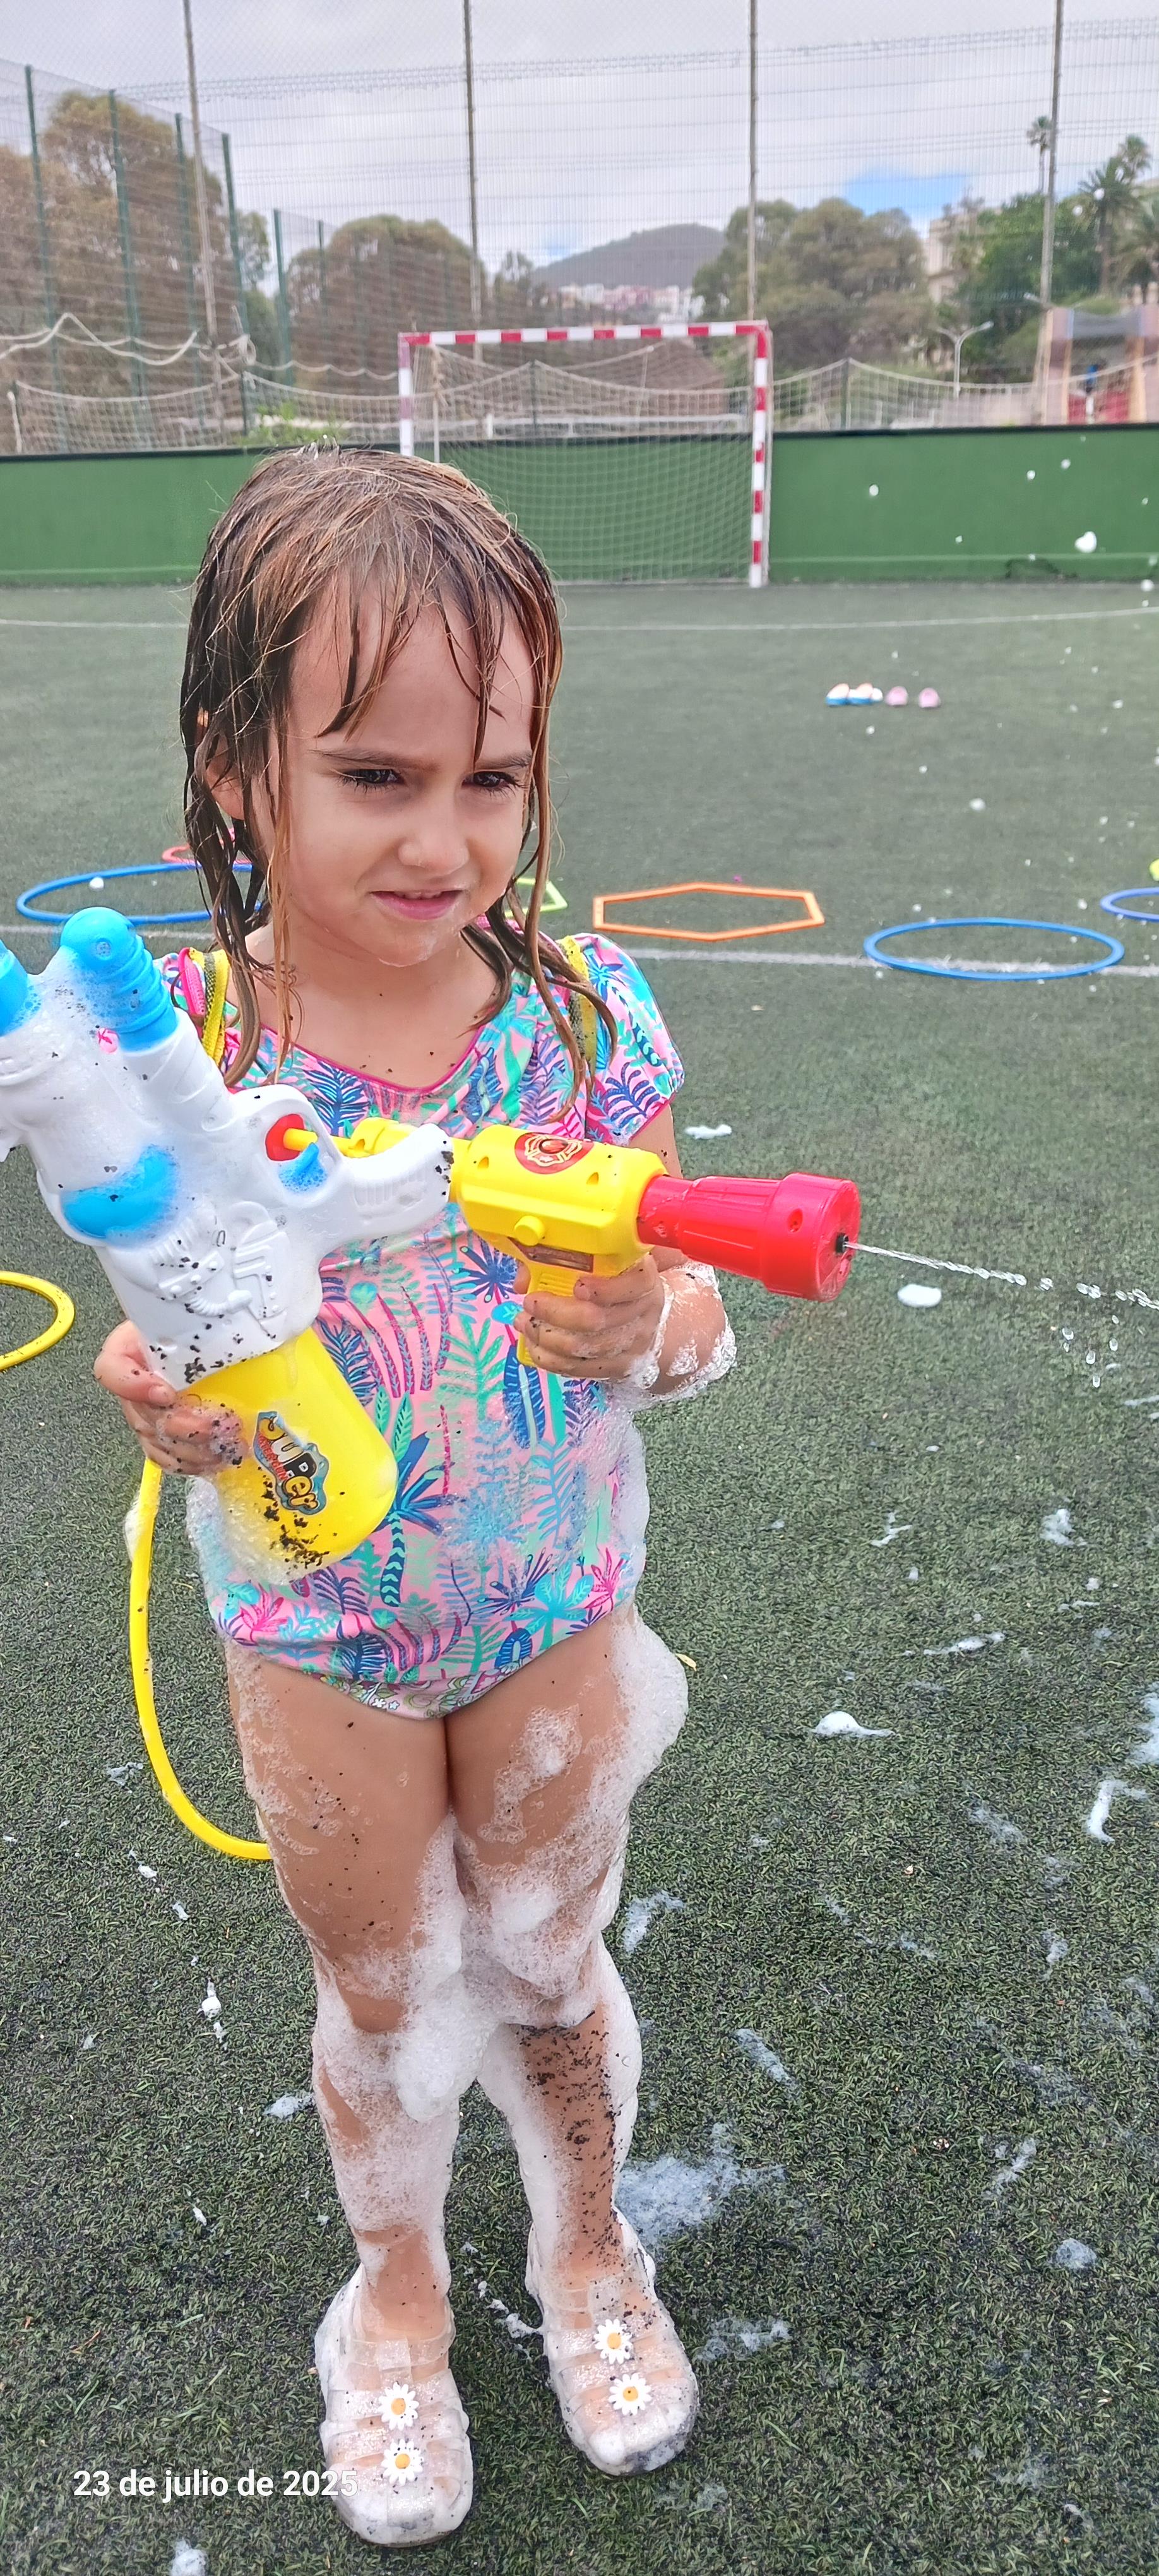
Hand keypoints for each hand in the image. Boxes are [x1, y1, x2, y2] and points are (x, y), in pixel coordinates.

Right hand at [93, 1319, 242, 1475]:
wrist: (204, 1340)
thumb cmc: (199, 1328)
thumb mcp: (197, 1322)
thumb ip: (203, 1330)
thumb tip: (227, 1341)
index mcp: (129, 1348)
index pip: (110, 1368)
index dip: (134, 1386)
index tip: (166, 1393)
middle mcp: (130, 1382)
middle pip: (142, 1414)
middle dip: (181, 1426)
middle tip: (216, 1426)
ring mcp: (141, 1411)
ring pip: (155, 1440)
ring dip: (191, 1449)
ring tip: (225, 1445)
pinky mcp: (156, 1433)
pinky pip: (164, 1456)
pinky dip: (189, 1463)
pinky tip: (215, 1459)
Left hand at [512, 1255, 667, 1381]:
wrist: (646, 1324)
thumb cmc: (617, 1285)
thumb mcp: (606, 1265)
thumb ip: (566, 1261)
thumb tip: (524, 1279)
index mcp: (644, 1281)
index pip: (635, 1283)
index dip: (606, 1288)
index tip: (577, 1286)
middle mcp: (644, 1314)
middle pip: (597, 1319)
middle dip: (554, 1312)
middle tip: (529, 1302)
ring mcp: (632, 1345)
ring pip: (584, 1347)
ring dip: (545, 1337)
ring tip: (523, 1323)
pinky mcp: (618, 1368)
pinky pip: (579, 1368)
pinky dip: (550, 1359)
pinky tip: (534, 1346)